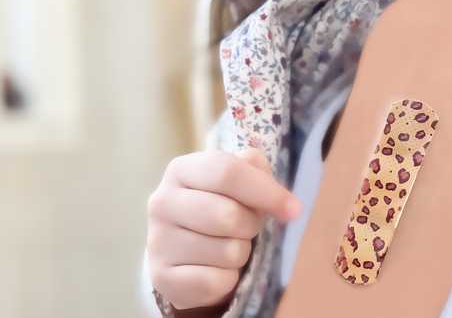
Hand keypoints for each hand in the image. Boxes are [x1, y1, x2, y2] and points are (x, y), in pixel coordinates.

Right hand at [146, 149, 300, 309]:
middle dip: (251, 225)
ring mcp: (158, 241)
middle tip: (247, 226)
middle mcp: (161, 202)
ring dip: (239, 252)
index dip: (266, 191)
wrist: (184, 249)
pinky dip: (227, 278)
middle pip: (228, 215)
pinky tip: (213, 267)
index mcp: (180, 170)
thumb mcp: (237, 181)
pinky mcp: (163, 277)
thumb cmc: (218, 205)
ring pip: (227, 251)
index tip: (293, 209)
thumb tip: (278, 196)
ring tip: (225, 245)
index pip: (227, 171)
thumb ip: (256, 172)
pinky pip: (216, 281)